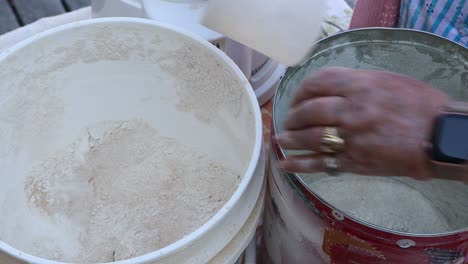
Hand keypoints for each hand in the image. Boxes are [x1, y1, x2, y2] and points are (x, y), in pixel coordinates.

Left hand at [274, 67, 449, 178]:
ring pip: (308, 137)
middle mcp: (350, 110)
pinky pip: (319, 163)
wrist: (440, 137)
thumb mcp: (388, 81)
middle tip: (288, 120)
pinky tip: (284, 165)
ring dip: (289, 138)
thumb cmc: (419, 105)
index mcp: (360, 85)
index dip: (301, 90)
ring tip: (281, 139)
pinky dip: (298, 164)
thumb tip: (330, 89)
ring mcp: (350, 137)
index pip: (317, 82)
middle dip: (292, 115)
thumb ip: (356, 83)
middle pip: (308, 110)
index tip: (296, 97)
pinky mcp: (353, 161)